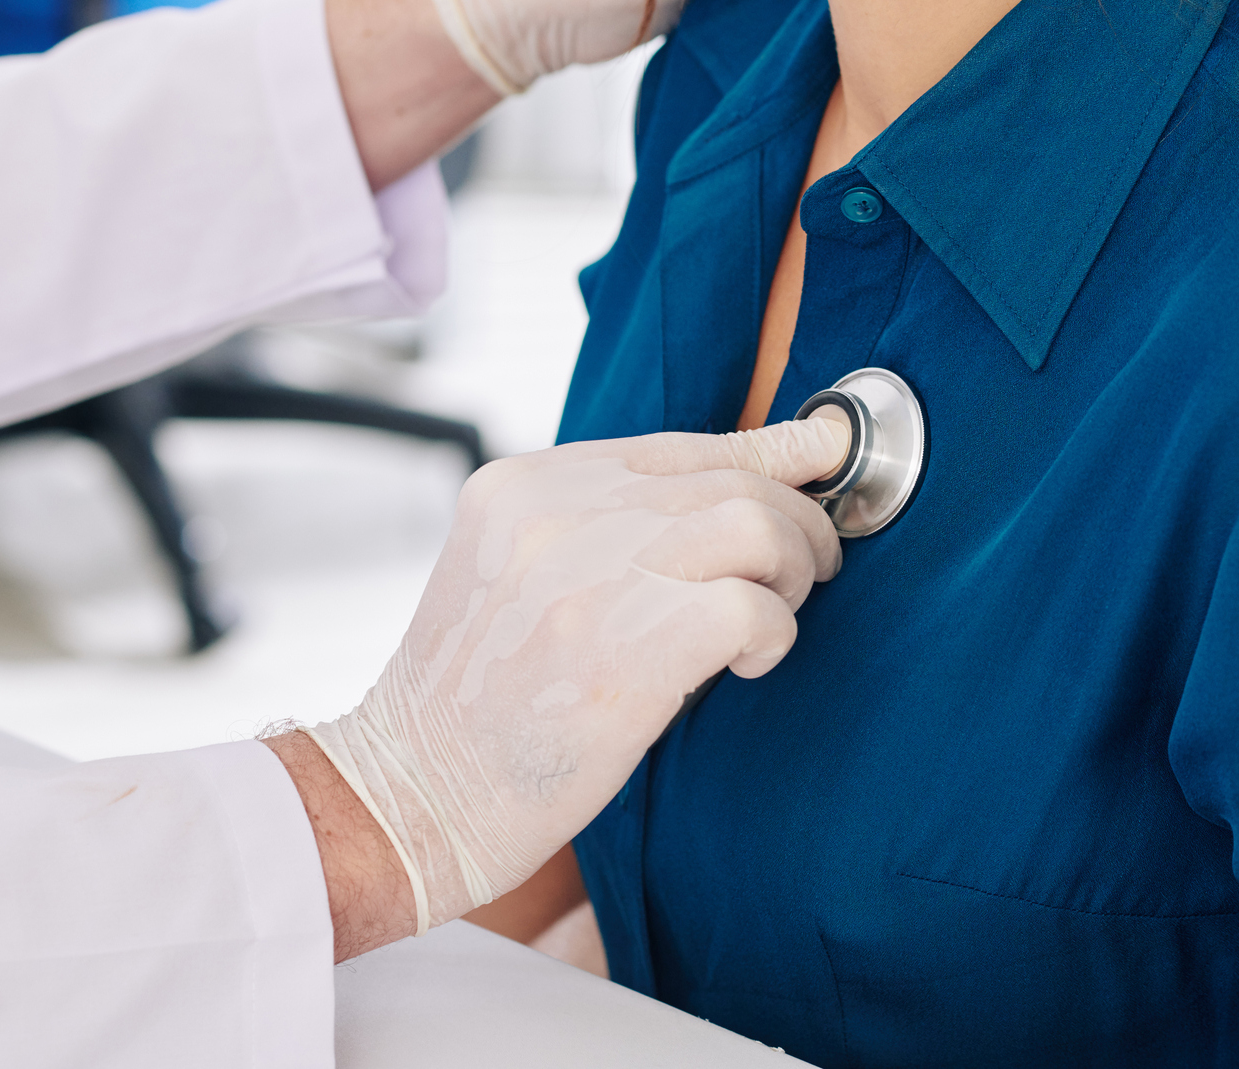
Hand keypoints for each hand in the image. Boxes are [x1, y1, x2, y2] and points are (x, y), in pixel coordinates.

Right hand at [298, 416, 846, 940]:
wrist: (416, 792)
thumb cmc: (484, 698)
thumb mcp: (519, 575)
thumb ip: (607, 525)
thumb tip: (749, 482)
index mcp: (524, 483)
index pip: (678, 445)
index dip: (768, 451)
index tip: (823, 453)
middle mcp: (554, 510)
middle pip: (730, 479)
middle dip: (796, 524)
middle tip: (807, 572)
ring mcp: (588, 573)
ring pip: (755, 525)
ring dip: (790, 572)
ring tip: (772, 616)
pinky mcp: (627, 644)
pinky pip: (752, 605)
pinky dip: (772, 633)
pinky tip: (745, 664)